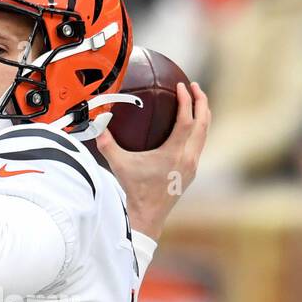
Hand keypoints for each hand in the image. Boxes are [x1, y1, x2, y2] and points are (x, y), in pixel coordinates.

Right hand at [95, 81, 210, 239]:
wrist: (148, 215)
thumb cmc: (135, 190)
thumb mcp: (119, 165)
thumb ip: (107, 144)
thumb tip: (97, 125)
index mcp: (174, 154)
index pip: (186, 121)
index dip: (187, 101)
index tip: (183, 86)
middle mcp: (188, 158)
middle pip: (203, 124)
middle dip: (201, 102)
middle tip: (194, 86)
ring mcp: (192, 165)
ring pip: (204, 134)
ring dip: (203, 115)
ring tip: (197, 100)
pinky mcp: (191, 171)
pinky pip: (200, 144)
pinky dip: (198, 130)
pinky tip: (190, 125)